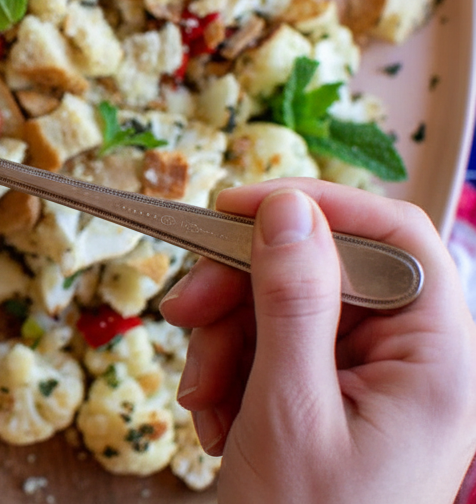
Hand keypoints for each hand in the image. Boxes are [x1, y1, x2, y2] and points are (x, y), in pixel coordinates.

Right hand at [160, 178, 475, 502]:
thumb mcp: (289, 409)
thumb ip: (293, 302)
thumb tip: (287, 209)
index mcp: (438, 362)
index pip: (395, 236)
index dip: (317, 206)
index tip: (236, 207)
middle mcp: (414, 362)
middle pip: (325, 268)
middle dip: (244, 290)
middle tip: (185, 311)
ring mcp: (372, 381)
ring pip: (287, 305)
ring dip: (226, 341)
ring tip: (202, 397)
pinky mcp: (335, 397)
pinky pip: (273, 345)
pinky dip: (230, 371)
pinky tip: (216, 416)